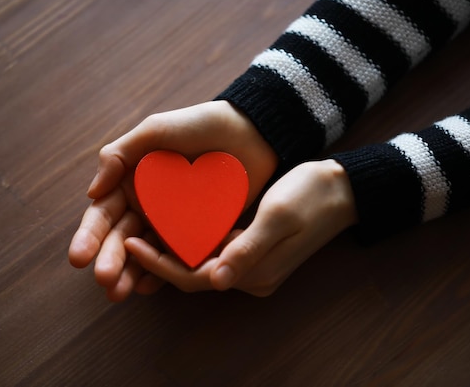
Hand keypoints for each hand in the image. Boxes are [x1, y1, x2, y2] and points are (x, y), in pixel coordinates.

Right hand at [68, 100, 278, 300]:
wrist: (250, 132)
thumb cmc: (198, 125)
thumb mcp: (155, 131)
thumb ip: (120, 154)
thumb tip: (92, 192)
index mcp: (132, 185)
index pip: (105, 215)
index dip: (90, 237)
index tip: (79, 258)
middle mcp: (148, 208)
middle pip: (122, 241)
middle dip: (110, 262)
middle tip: (104, 281)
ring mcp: (174, 224)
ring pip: (147, 255)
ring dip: (131, 275)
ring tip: (120, 293)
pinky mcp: (201, 234)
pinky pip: (180, 257)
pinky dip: (164, 273)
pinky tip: (151, 287)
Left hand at [125, 159, 357, 296]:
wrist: (342, 190)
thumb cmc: (310, 196)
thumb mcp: (278, 216)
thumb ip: (247, 248)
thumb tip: (216, 280)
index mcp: (256, 272)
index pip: (196, 277)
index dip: (161, 263)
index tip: (132, 242)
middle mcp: (252, 276)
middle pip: (195, 275)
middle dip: (160, 261)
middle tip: (127, 237)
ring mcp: (254, 266)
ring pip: (202, 264)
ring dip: (173, 252)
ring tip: (142, 231)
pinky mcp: (255, 252)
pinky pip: (214, 253)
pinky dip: (192, 242)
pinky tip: (173, 224)